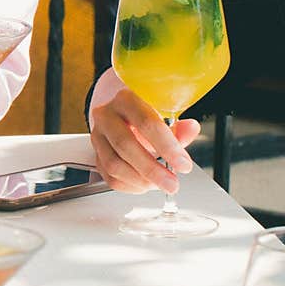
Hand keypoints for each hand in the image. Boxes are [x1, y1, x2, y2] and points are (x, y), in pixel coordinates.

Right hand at [89, 79, 199, 193]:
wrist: (123, 114)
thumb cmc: (146, 114)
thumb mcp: (165, 114)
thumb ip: (179, 127)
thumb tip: (190, 129)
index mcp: (126, 99)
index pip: (146, 123)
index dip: (167, 147)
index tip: (183, 164)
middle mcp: (107, 116)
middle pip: (126, 146)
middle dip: (152, 170)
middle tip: (171, 183)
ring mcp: (98, 136)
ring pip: (114, 164)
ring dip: (140, 180)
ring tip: (158, 184)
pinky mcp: (95, 154)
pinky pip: (108, 176)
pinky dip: (129, 186)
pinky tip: (144, 185)